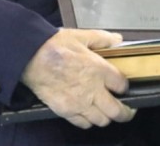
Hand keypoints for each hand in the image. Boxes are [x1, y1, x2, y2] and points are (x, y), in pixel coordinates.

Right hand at [20, 28, 135, 128]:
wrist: (31, 58)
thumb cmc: (55, 45)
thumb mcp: (82, 36)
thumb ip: (102, 39)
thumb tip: (117, 40)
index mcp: (100, 70)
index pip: (122, 85)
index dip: (125, 86)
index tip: (124, 86)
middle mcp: (93, 90)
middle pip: (117, 111)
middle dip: (126, 112)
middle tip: (128, 110)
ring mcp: (79, 103)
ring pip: (101, 120)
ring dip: (106, 117)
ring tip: (106, 112)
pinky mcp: (66, 111)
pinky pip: (83, 124)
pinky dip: (88, 121)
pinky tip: (88, 114)